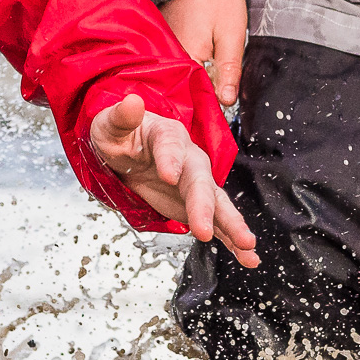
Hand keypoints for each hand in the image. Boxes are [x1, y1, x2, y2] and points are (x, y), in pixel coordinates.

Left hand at [89, 94, 258, 266]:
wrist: (129, 149)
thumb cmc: (121, 134)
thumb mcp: (111, 124)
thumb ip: (121, 117)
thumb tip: (131, 101)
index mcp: (168, 135)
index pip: (171, 146)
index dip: (171, 159)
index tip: (168, 175)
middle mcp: (189, 159)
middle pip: (201, 181)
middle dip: (205, 205)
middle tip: (205, 229)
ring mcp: (195, 184)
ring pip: (217, 204)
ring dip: (231, 226)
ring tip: (247, 246)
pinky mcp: (196, 205)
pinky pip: (217, 223)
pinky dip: (232, 240)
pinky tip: (248, 258)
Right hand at [160, 0, 247, 104]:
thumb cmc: (219, 0)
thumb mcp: (232, 36)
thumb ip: (228, 70)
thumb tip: (227, 102)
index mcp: (185, 56)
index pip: (192, 94)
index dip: (204, 106)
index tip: (215, 116)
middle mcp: (167, 54)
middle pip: (181, 87)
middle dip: (196, 97)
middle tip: (212, 105)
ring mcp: (163, 46)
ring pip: (176, 75)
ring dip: (189, 83)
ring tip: (203, 91)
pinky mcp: (163, 39)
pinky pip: (172, 62)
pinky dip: (183, 69)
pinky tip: (194, 71)